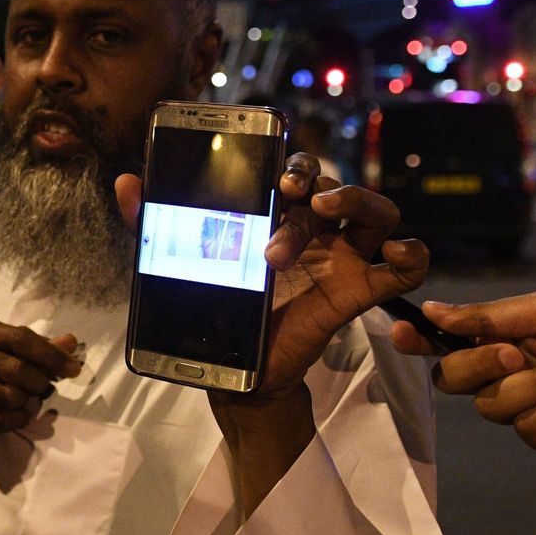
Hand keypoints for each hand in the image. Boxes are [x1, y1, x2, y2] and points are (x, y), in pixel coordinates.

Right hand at [0, 317, 79, 442]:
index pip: (21, 339)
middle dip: (40, 382)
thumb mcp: (11, 346)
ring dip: (28, 402)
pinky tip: (17, 413)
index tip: (74, 369)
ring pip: (10, 397)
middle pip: (16, 369)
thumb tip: (71, 342)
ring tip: (26, 398)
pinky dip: (17, 419)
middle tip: (45, 386)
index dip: (51, 355)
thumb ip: (41, 345)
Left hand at [115, 153, 428, 399]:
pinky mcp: (359, 291)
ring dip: (358, 200)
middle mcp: (317, 228)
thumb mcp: (182, 261)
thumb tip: (125, 182)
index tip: (279, 176)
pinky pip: (406, 266)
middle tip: (295, 196)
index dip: (294, 163)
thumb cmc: (219, 306)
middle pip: (333, 186)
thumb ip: (153, 222)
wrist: (237, 371)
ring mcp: (343, 256)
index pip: (298, 170)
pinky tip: (394, 254)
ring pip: (375, 210)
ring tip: (328, 212)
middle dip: (317, 182)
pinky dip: (411, 254)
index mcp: (280, 213)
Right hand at [390, 292, 535, 456]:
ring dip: (528, 389)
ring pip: (489, 407)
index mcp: (499, 341)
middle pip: (454, 379)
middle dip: (480, 365)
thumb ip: (487, 316)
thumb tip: (431, 309)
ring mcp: (525, 409)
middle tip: (517, 354)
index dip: (418, 341)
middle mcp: (504, 376)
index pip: (444, 344)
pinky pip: (527, 429)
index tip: (402, 333)